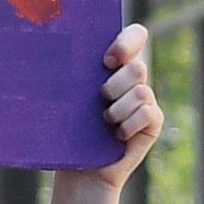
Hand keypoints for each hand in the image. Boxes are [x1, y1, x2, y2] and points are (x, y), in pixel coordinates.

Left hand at [68, 27, 168, 191]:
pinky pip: (147, 113)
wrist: (81, 167)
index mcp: (115, 65)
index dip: (127, 42)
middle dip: (115, 84)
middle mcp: (133, 79)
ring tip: (104, 121)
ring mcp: (145, 100)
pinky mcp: (153, 121)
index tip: (106, 60)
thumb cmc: (69, 129)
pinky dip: (128, 125)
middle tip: (101, 98)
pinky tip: (117, 136)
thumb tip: (51, 50)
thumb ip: (72, 72)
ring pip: (141, 91)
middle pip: (138, 67)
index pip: (135, 36)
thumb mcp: (68, 97)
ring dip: (117, 110)